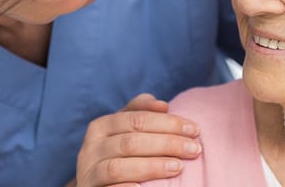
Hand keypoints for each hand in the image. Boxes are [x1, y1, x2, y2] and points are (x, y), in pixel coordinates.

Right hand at [72, 93, 201, 186]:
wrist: (95, 184)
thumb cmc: (117, 154)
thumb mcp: (124, 131)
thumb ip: (140, 113)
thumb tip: (163, 105)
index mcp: (101, 126)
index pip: (137, 119)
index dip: (168, 123)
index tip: (194, 130)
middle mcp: (91, 148)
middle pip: (131, 142)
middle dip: (167, 143)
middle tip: (194, 149)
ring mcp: (89, 172)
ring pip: (119, 167)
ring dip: (152, 166)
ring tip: (178, 167)